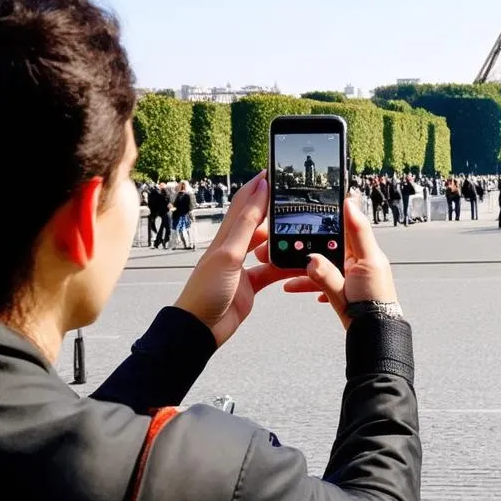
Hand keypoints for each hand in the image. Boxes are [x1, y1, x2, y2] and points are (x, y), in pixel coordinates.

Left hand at [174, 171, 302, 346]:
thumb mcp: (228, 253)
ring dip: (283, 238)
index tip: (274, 171)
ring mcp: (243, 266)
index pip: (244, 202)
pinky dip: (285, 265)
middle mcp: (234, 248)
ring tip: (300, 231)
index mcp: (226, 236)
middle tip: (296, 200)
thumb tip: (258, 190)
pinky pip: (273, 270)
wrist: (200, 329)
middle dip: (276, 210)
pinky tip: (297, 262)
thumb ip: (247, 223)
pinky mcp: (251, 284)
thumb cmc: (205, 292)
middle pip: (259, 221)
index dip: (258, 186)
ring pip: (268, 245)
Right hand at [280, 197, 397, 329]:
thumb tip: (311, 258)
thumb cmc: (372, 309)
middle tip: (294, 241)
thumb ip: (327, 272)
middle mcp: (362, 263)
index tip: (338, 194)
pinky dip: (315, 284)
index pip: (353, 226)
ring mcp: (357, 277)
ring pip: (327, 265)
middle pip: (333, 246)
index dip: (344, 211)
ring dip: (308, 270)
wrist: (376, 338)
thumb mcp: (346, 289)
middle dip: (312, 246)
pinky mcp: (351, 290)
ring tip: (286, 274)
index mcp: (367, 256)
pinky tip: (298, 288)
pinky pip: (330, 281)